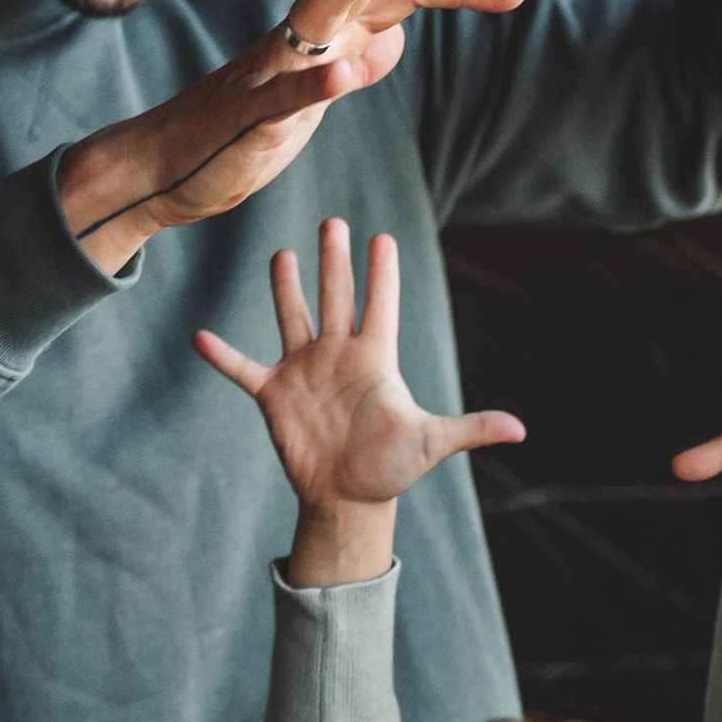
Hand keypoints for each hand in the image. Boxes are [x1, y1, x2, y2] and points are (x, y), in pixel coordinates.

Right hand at [56, 0, 526, 277]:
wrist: (164, 167)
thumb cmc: (240, 131)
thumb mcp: (313, 95)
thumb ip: (355, 62)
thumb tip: (396, 41)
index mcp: (325, 34)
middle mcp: (301, 36)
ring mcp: (271, 69)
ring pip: (319, 8)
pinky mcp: (246, 115)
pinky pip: (283, 93)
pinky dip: (316, 82)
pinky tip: (349, 74)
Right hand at [194, 218, 524, 584]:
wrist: (349, 498)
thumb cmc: (391, 468)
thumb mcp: (432, 444)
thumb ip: (471, 428)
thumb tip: (522, 429)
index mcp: (375, 360)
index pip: (380, 306)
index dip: (382, 274)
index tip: (383, 238)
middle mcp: (338, 355)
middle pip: (336, 298)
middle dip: (334, 262)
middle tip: (333, 222)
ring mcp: (303, 371)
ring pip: (292, 318)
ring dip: (285, 289)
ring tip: (282, 254)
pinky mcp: (274, 395)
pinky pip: (243, 369)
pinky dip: (221, 355)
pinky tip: (200, 336)